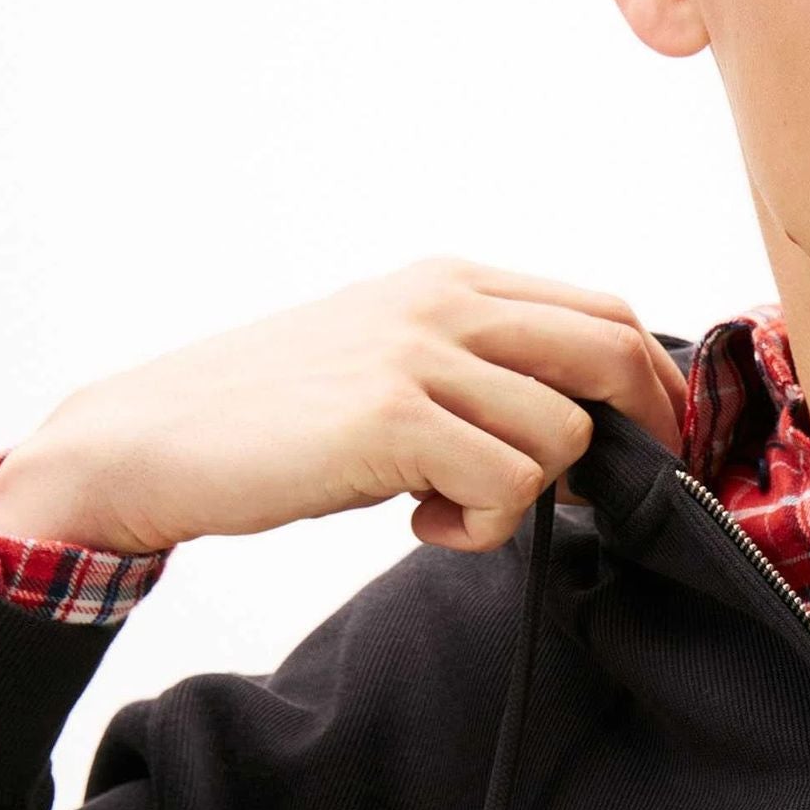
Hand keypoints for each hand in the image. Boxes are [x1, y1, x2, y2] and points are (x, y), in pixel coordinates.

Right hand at [0, 257, 687, 553]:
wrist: (150, 442)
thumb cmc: (271, 418)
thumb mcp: (390, 360)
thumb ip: (479, 369)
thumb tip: (583, 422)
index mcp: (450, 280)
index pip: (603, 309)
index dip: (653, 383)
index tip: (658, 446)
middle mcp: (444, 302)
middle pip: (613, 351)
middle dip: (643, 433)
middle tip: (608, 496)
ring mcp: (419, 354)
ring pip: (565, 432)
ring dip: (531, 497)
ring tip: (453, 509)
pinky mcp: (394, 418)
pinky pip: (509, 486)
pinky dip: (484, 529)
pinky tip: (424, 526)